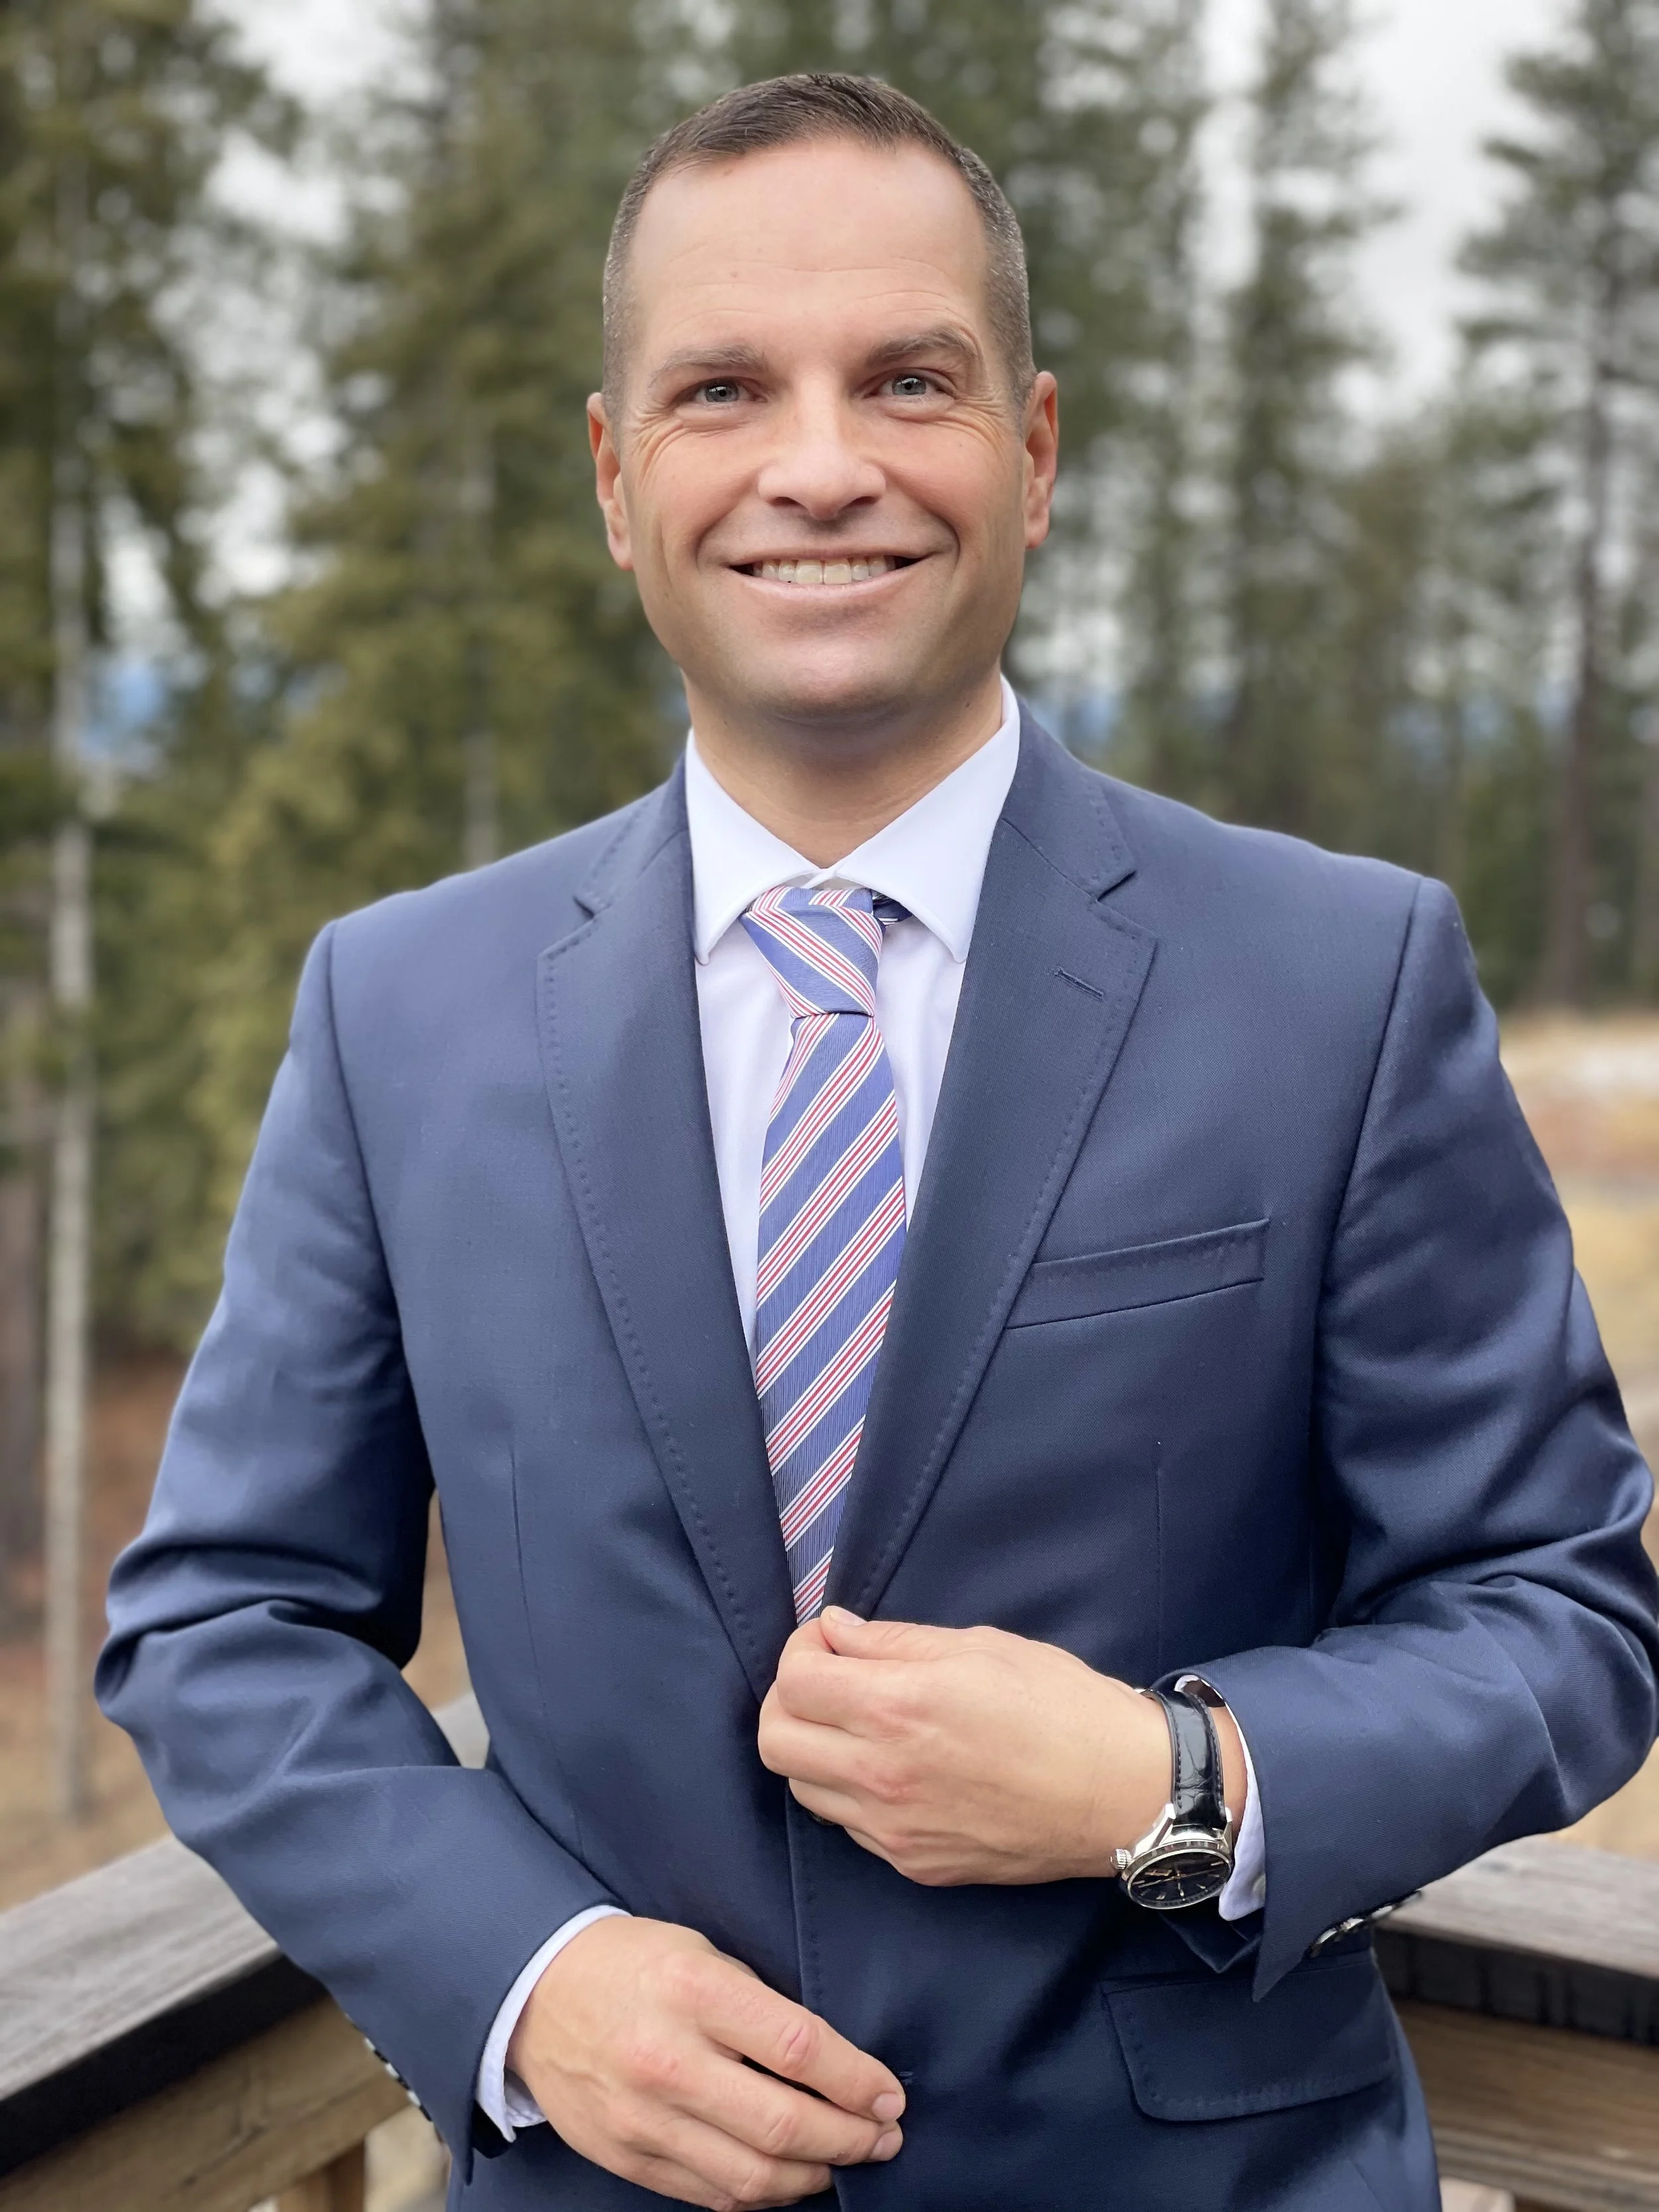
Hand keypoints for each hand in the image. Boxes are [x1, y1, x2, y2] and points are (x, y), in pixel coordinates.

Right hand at [506, 1914, 904, 2208]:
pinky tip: (788, 2176)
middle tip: (884, 2136)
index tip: (890, 2095)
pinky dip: (761, 2193)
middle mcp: (669, 2060)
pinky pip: (711, 2194)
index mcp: (694, 1992)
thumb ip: (762, 2008)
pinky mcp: (628, 2158)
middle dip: (851, 2139)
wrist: (536, 1993)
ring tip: (845, 2159)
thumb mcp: (702, 1954)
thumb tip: (836, 2064)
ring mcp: (644, 2119)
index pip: (799, 2048)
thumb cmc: (634, 1963)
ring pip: (752, 2176)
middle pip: (783, 2124)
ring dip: (815, 2175)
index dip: (858, 2081)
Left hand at [758, 1609, 1245, 1886]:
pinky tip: (893, 1768)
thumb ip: (893, 1641)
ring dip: (814, 1749)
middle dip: (789, 1701)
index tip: (831, 1642)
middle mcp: (882, 1775)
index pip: (793, 1680)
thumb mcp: (977, 1646)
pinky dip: (850, 1792)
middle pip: (775, 1741)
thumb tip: (835, 1632)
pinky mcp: (914, 1864)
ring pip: (802, 1788)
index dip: (801, 1650)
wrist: (1122, 1793)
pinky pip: (848, 1826)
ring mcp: (894, 1829)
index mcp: (897, 1708)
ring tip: (859, 1726)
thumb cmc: (1060, 1703)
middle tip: (829, 1681)